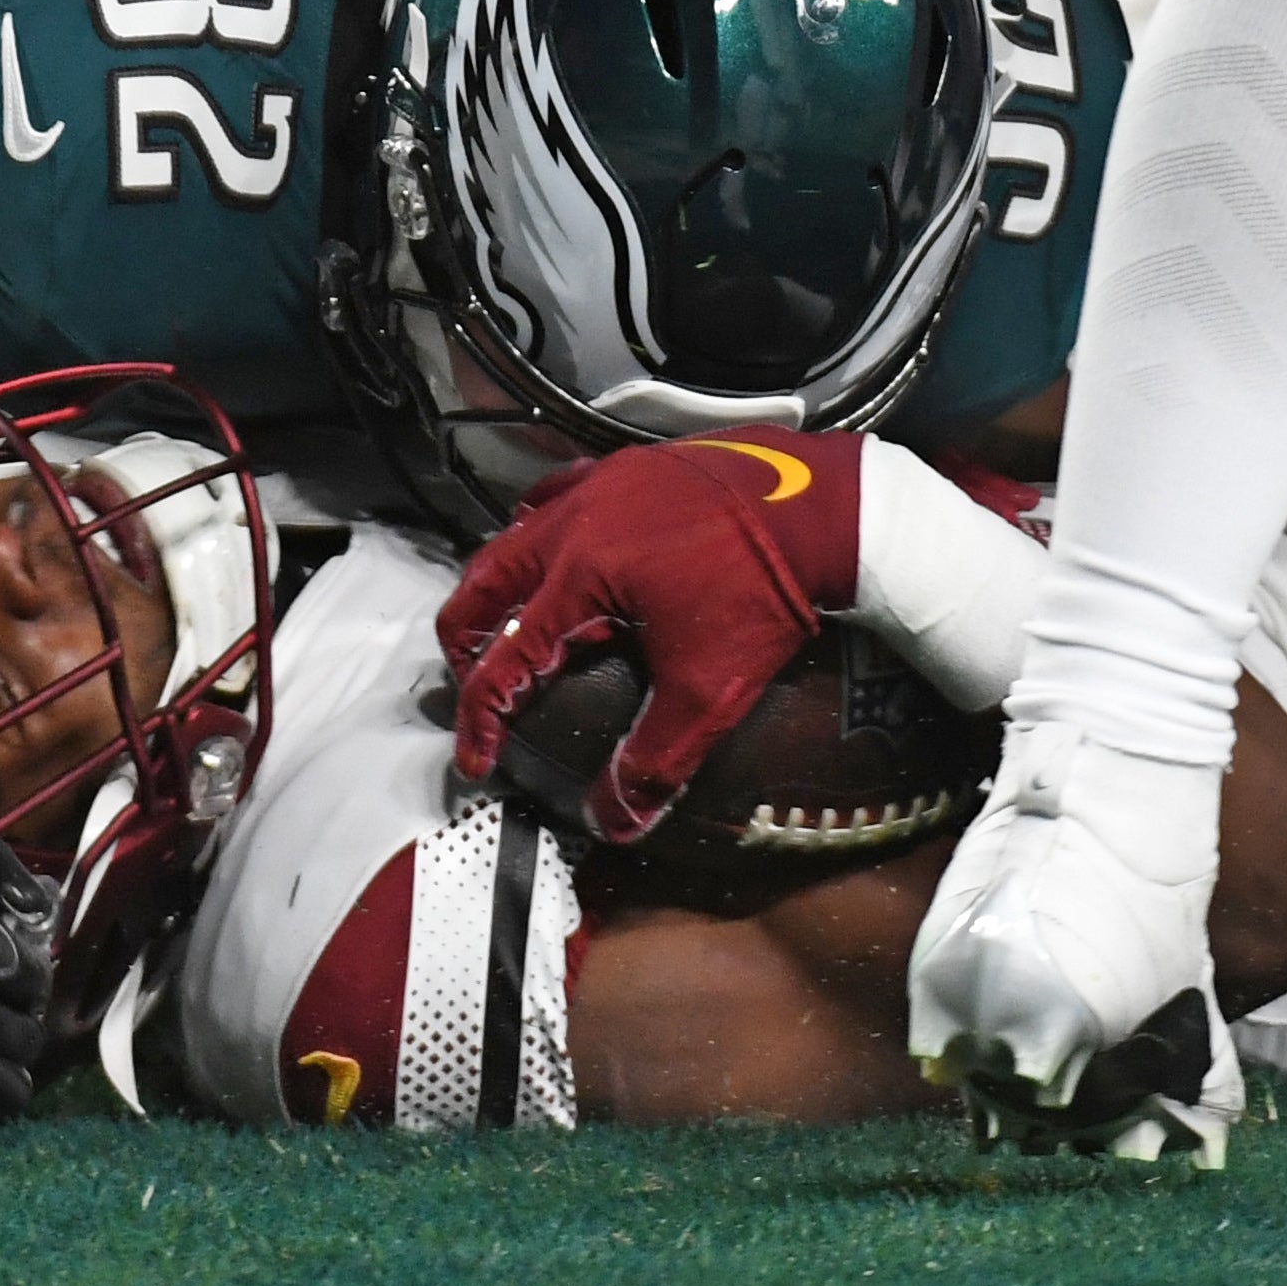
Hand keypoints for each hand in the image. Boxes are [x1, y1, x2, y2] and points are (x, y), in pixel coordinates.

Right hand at [438, 427, 864, 841]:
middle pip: (480, 586)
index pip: (504, 662)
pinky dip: (536, 530)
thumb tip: (617, 818)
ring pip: (510, 536)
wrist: (822, 508)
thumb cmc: (766, 586)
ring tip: (504, 623)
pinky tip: (553, 546)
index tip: (480, 757)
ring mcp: (595, 488)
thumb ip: (655, 760)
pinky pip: (554, 493)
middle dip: (464, 643)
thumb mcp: (709, 691)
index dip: (482, 719)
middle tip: (473, 684)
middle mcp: (571, 524)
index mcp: (578, 578)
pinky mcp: (625, 467)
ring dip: (494, 587)